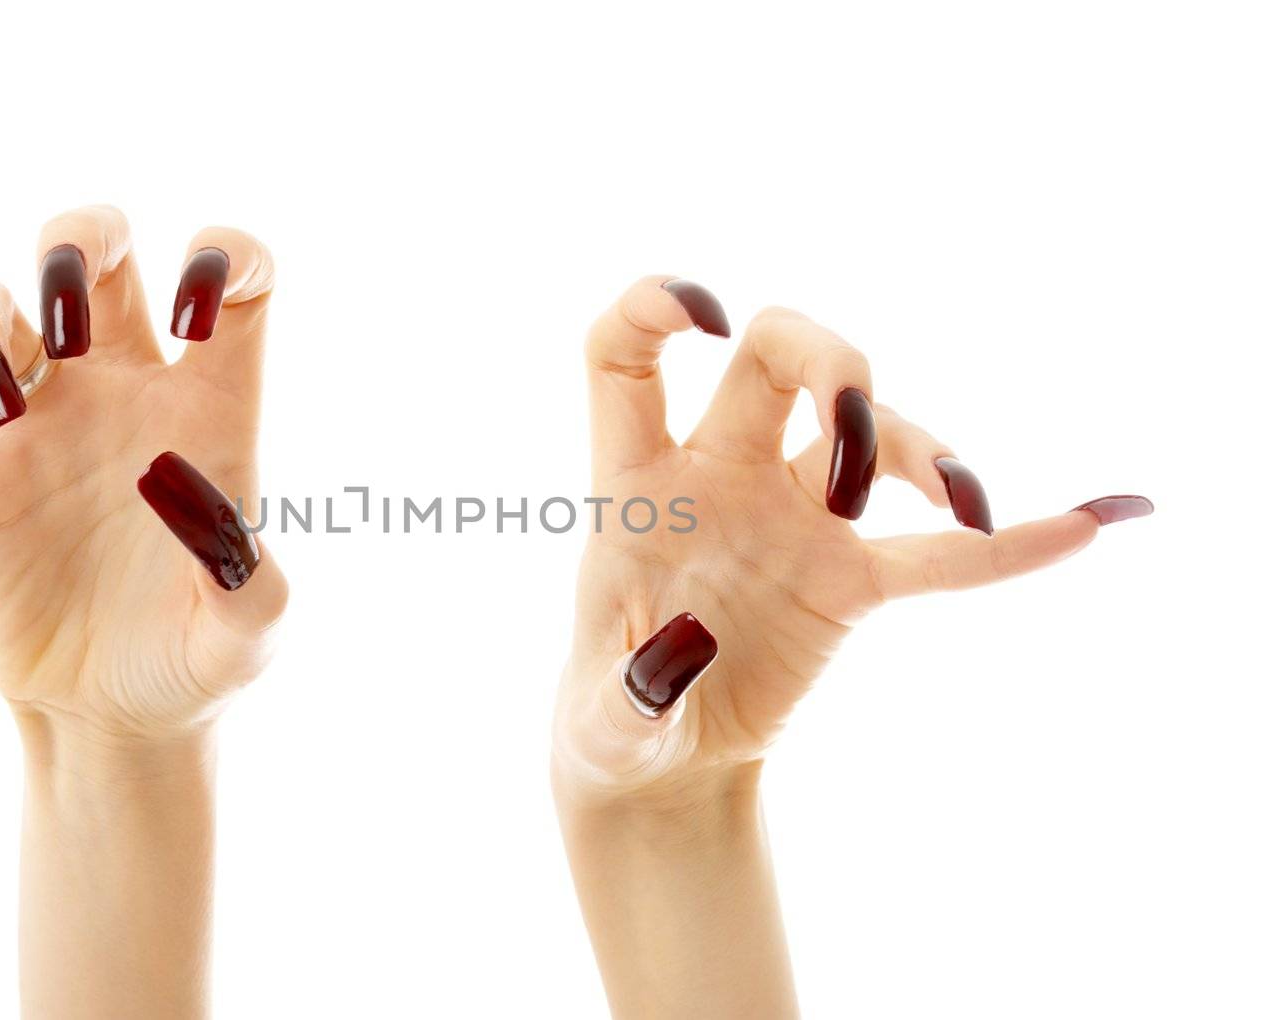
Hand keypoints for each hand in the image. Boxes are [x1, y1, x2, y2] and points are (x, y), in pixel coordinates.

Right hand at [0, 206, 287, 741]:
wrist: (115, 714)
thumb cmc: (196, 658)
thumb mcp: (246, 635)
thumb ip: (250, 583)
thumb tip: (205, 516)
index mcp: (208, 408)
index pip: (235, 289)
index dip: (229, 258)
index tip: (197, 301)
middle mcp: (122, 394)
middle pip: (100, 260)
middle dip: (81, 238)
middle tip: (70, 314)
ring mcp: (41, 427)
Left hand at [555, 278, 1150, 804]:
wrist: (667, 761)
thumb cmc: (615, 719)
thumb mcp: (606, 722)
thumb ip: (628, 693)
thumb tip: (685, 648)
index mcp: (637, 486)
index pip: (626, 360)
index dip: (653, 311)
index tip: (707, 316)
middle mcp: (719, 477)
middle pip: (773, 360)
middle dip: (827, 364)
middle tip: (855, 423)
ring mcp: (790, 519)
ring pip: (865, 442)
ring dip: (915, 452)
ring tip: (961, 503)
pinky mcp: (847, 581)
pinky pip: (936, 555)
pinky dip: (1003, 547)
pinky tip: (1082, 527)